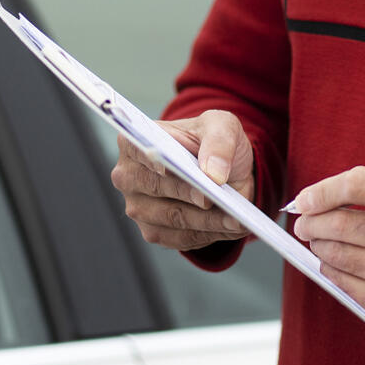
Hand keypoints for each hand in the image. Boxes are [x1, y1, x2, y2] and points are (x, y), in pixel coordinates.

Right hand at [110, 109, 255, 250]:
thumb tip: (214, 173)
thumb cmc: (212, 143)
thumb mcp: (222, 126)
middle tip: (211, 197)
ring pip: (173, 217)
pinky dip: (210, 233)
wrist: (222, 171)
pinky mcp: (155, 232)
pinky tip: (232, 227)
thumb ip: (219, 140)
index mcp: (135, 142)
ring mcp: (139, 208)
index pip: (135, 148)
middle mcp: (129, 177)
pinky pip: (183, 238)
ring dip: (206, 220)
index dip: (149, 157)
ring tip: (235, 218)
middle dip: (187, 193)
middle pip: (155, 187)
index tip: (168, 165)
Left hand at [289, 167, 364, 351]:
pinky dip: (330, 269)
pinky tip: (336, 264)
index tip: (305, 198)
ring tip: (320, 241)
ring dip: (319, 245)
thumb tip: (323, 193)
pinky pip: (340, 280)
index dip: (323, 190)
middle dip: (312, 221)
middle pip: (342, 221)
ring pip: (336, 252)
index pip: (358, 184)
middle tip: (305, 222)